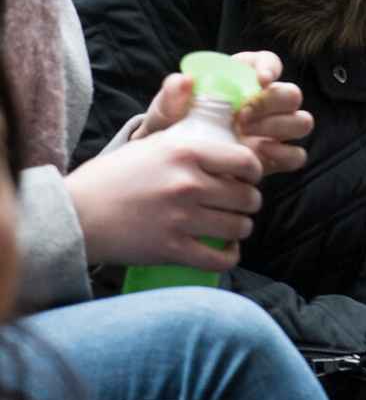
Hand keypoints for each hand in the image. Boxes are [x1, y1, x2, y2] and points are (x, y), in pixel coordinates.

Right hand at [67, 125, 263, 268]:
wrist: (78, 213)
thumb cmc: (114, 176)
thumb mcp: (152, 144)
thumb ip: (189, 143)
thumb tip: (225, 141)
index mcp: (186, 152)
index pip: (246, 161)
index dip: (254, 172)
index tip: (249, 178)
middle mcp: (188, 184)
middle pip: (247, 197)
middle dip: (249, 202)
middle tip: (239, 204)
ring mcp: (182, 218)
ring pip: (239, 227)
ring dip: (241, 228)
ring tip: (232, 225)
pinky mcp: (172, 249)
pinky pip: (220, 258)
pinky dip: (230, 256)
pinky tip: (226, 250)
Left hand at [135, 50, 311, 176]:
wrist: (171, 168)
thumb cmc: (170, 131)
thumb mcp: (164, 113)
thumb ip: (170, 97)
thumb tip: (183, 80)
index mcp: (241, 80)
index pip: (268, 62)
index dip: (269, 68)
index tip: (259, 81)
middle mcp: (264, 102)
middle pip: (291, 93)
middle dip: (271, 104)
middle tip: (242, 117)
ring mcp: (273, 131)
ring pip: (301, 122)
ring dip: (280, 128)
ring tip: (248, 137)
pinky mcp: (274, 157)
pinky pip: (296, 154)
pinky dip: (283, 155)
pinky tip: (257, 158)